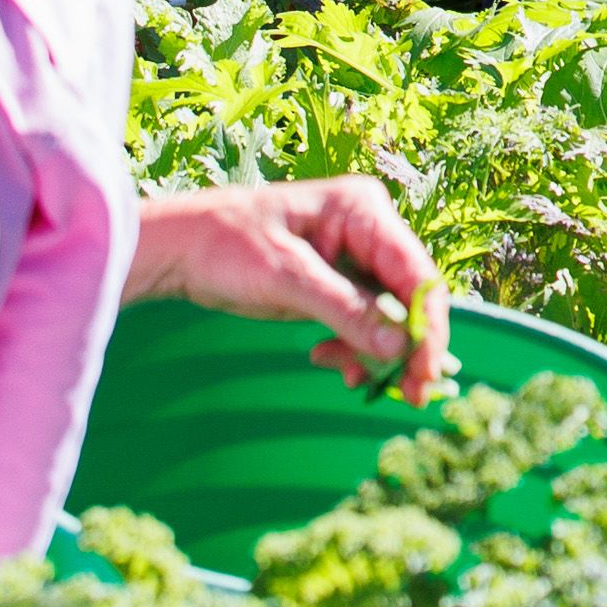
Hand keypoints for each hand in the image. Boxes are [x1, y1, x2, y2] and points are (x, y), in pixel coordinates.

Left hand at [128, 177, 452, 399]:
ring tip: (347, 377)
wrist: (180, 249)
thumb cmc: (226, 245)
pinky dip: (353, 347)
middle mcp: (368, 230)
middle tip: (408, 395)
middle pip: (409, 295)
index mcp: (363, 211)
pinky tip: (329, 361)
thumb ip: (346, 310)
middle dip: (406, 346)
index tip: (425, 372)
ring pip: (389, 314)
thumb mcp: (286, 278)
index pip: (416, 272)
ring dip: (375, 351)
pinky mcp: (336, 283)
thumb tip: (399, 347)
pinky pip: (363, 321)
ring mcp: (353, 257)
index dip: (426, 325)